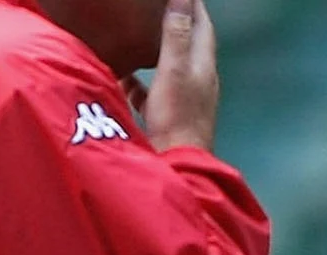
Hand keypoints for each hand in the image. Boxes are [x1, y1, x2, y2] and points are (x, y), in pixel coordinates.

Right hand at [140, 0, 217, 152]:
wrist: (177, 166)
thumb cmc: (176, 119)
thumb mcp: (173, 71)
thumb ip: (176, 35)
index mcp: (203, 68)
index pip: (203, 27)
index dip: (194, 6)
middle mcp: (198, 82)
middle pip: (188, 45)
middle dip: (175, 23)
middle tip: (159, 6)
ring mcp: (184, 101)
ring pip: (169, 68)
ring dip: (156, 50)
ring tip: (140, 35)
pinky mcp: (169, 118)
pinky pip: (151, 93)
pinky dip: (138, 82)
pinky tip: (123, 78)